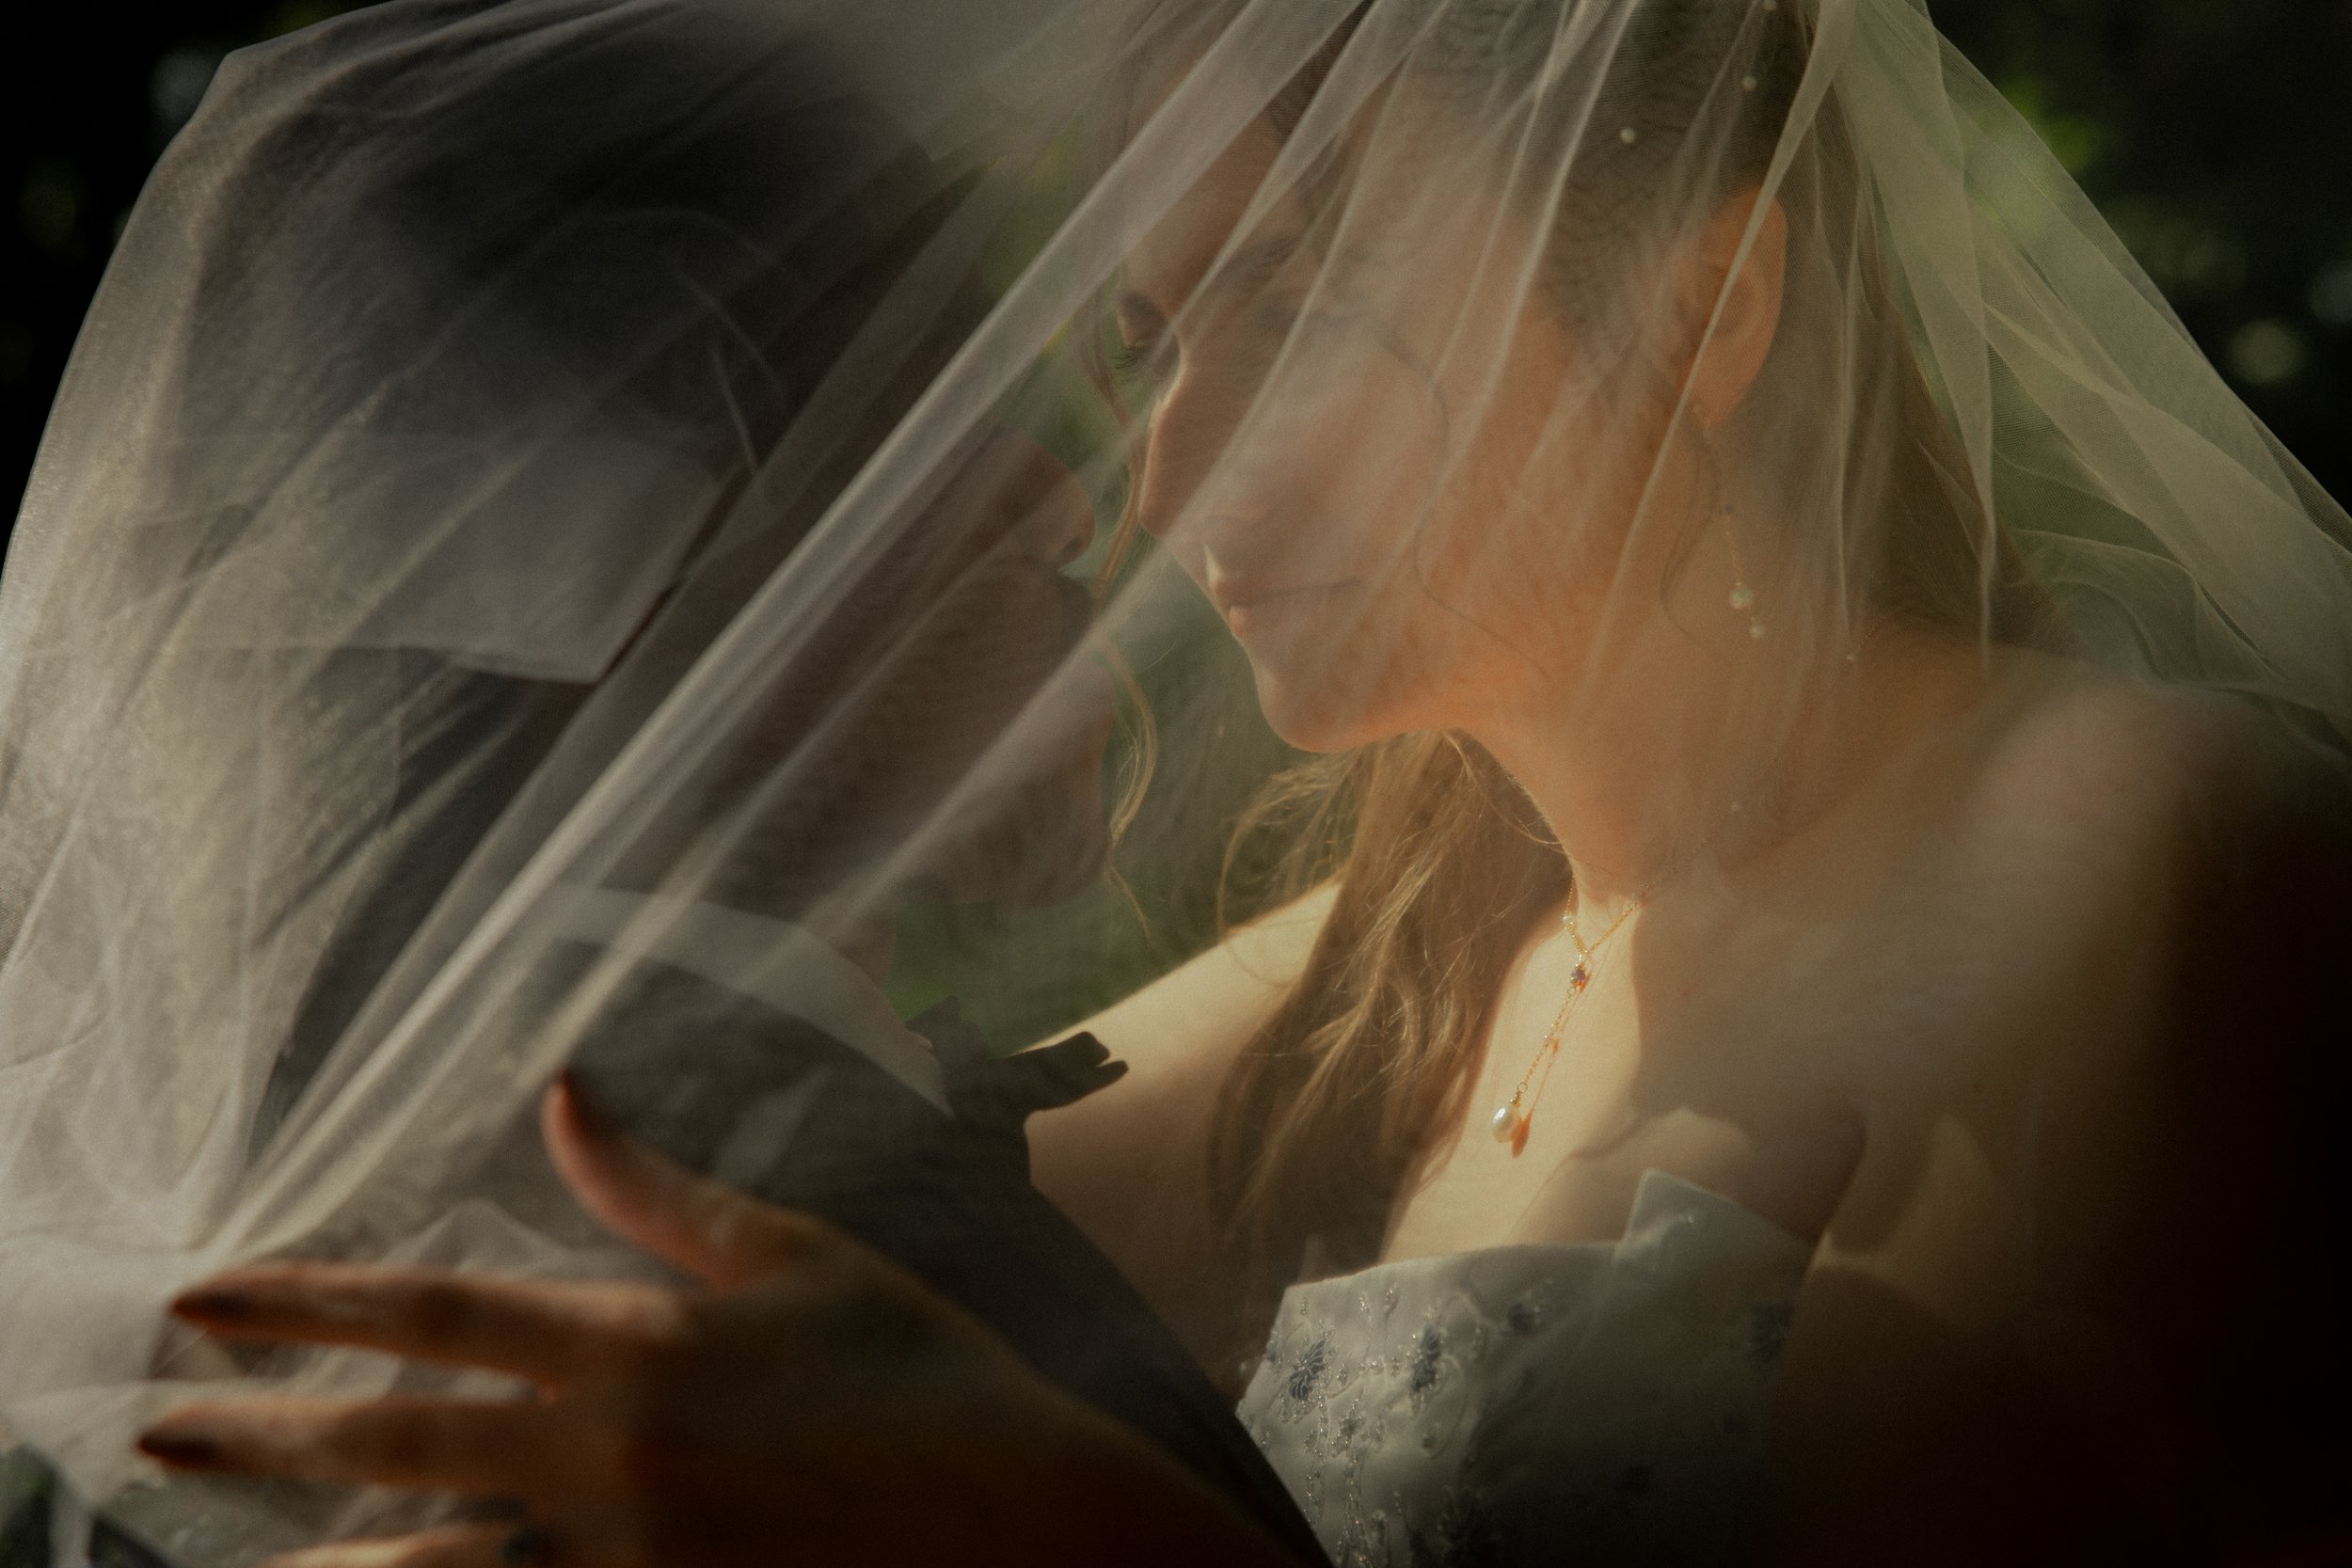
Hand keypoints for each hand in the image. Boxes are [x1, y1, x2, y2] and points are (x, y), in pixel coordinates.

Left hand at [139, 1077, 1291, 1567]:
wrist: (1032, 1527)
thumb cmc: (927, 1378)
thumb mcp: (802, 1260)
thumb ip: (665, 1192)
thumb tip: (567, 1098)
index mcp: (646, 1344)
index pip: (438, 1312)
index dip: (309, 1298)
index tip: (207, 1291)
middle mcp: (613, 1457)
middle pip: (396, 1442)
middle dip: (263, 1430)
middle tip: (157, 1425)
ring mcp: (630, 1559)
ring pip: (424, 1566)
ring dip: (311, 1561)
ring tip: (223, 1561)